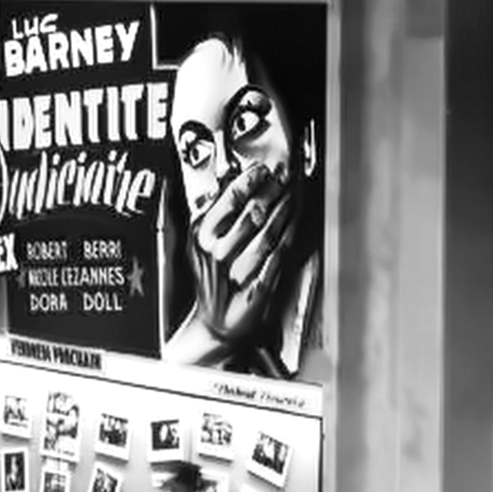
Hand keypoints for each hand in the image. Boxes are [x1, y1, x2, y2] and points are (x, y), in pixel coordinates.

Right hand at [182, 163, 303, 356]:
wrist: (216, 321)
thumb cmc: (210, 278)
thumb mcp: (198, 242)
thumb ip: (208, 211)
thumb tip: (221, 183)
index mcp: (201, 236)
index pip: (229, 200)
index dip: (250, 182)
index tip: (262, 171)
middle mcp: (217, 253)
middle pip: (252, 214)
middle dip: (272, 194)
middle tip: (283, 180)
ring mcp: (237, 272)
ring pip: (267, 234)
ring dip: (284, 213)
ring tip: (292, 199)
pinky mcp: (257, 288)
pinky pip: (278, 259)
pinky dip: (288, 238)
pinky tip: (294, 226)